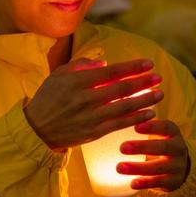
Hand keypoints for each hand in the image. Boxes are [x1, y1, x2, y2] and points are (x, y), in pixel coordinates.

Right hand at [24, 58, 163, 150]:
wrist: (36, 129)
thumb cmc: (48, 98)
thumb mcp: (59, 75)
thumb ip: (81, 66)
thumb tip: (104, 64)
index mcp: (78, 81)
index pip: (112, 72)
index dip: (132, 68)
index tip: (149, 64)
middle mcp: (86, 98)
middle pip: (121, 89)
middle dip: (143, 82)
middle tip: (158, 78)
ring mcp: (91, 117)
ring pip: (124, 107)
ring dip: (145, 100)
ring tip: (159, 94)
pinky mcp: (94, 133)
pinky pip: (120, 125)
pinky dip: (136, 118)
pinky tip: (149, 113)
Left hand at [117, 119, 190, 191]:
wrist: (181, 167)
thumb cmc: (161, 143)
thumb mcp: (158, 132)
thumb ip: (142, 122)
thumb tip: (118, 107)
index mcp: (173, 133)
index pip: (165, 127)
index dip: (152, 127)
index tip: (135, 126)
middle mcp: (178, 148)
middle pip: (162, 147)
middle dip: (142, 147)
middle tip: (122, 147)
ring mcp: (177, 166)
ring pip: (159, 167)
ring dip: (138, 168)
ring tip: (119, 167)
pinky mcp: (172, 182)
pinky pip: (158, 183)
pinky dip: (145, 183)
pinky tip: (132, 183)